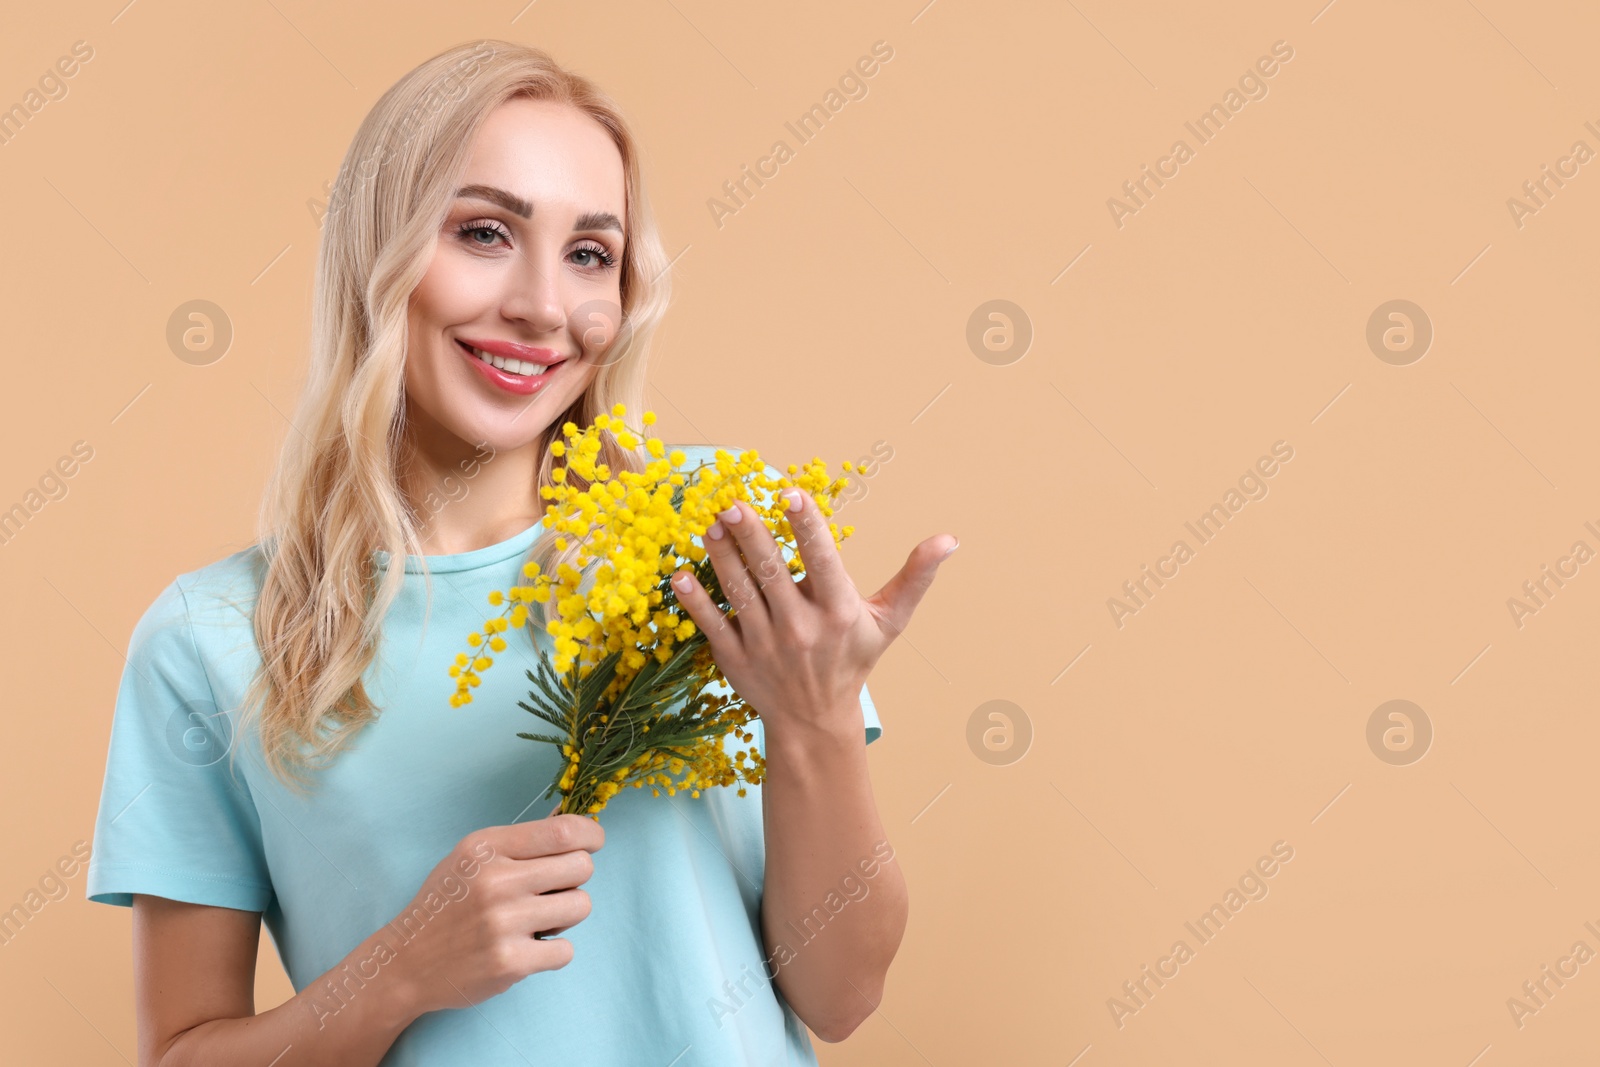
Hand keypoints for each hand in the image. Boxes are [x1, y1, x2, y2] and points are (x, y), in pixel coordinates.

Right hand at [391, 813, 603, 1015]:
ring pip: (581, 906)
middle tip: (551, 891)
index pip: (563, 831)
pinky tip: (527, 948)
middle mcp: (496, 881)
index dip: (591, 835)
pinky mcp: (510, 962)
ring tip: (537, 921)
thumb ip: (522, 842)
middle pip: (581, 867)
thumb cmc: (448, 903)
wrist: (406, 961)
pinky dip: (553, 951)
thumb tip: (577, 825)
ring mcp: (504, 923)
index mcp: (487, 847)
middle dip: (575, 878)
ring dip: (566, 915)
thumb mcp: (473, 856)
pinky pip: (566, 950)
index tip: (592, 843)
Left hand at [669, 484, 955, 734]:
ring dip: (721, 557)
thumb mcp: (889, 622)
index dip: (807, 527)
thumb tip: (950, 539)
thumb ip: (915, 578)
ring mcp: (765, 645)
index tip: (791, 494)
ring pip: (738, 593)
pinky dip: (694, 601)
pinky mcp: (735, 660)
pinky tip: (678, 575)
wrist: (816, 723)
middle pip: (772, 573)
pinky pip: (711, 625)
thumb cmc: (853, 660)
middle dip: (751, 535)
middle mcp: (802, 628)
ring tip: (711, 525)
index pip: (822, 561)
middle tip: (732, 502)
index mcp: (839, 612)